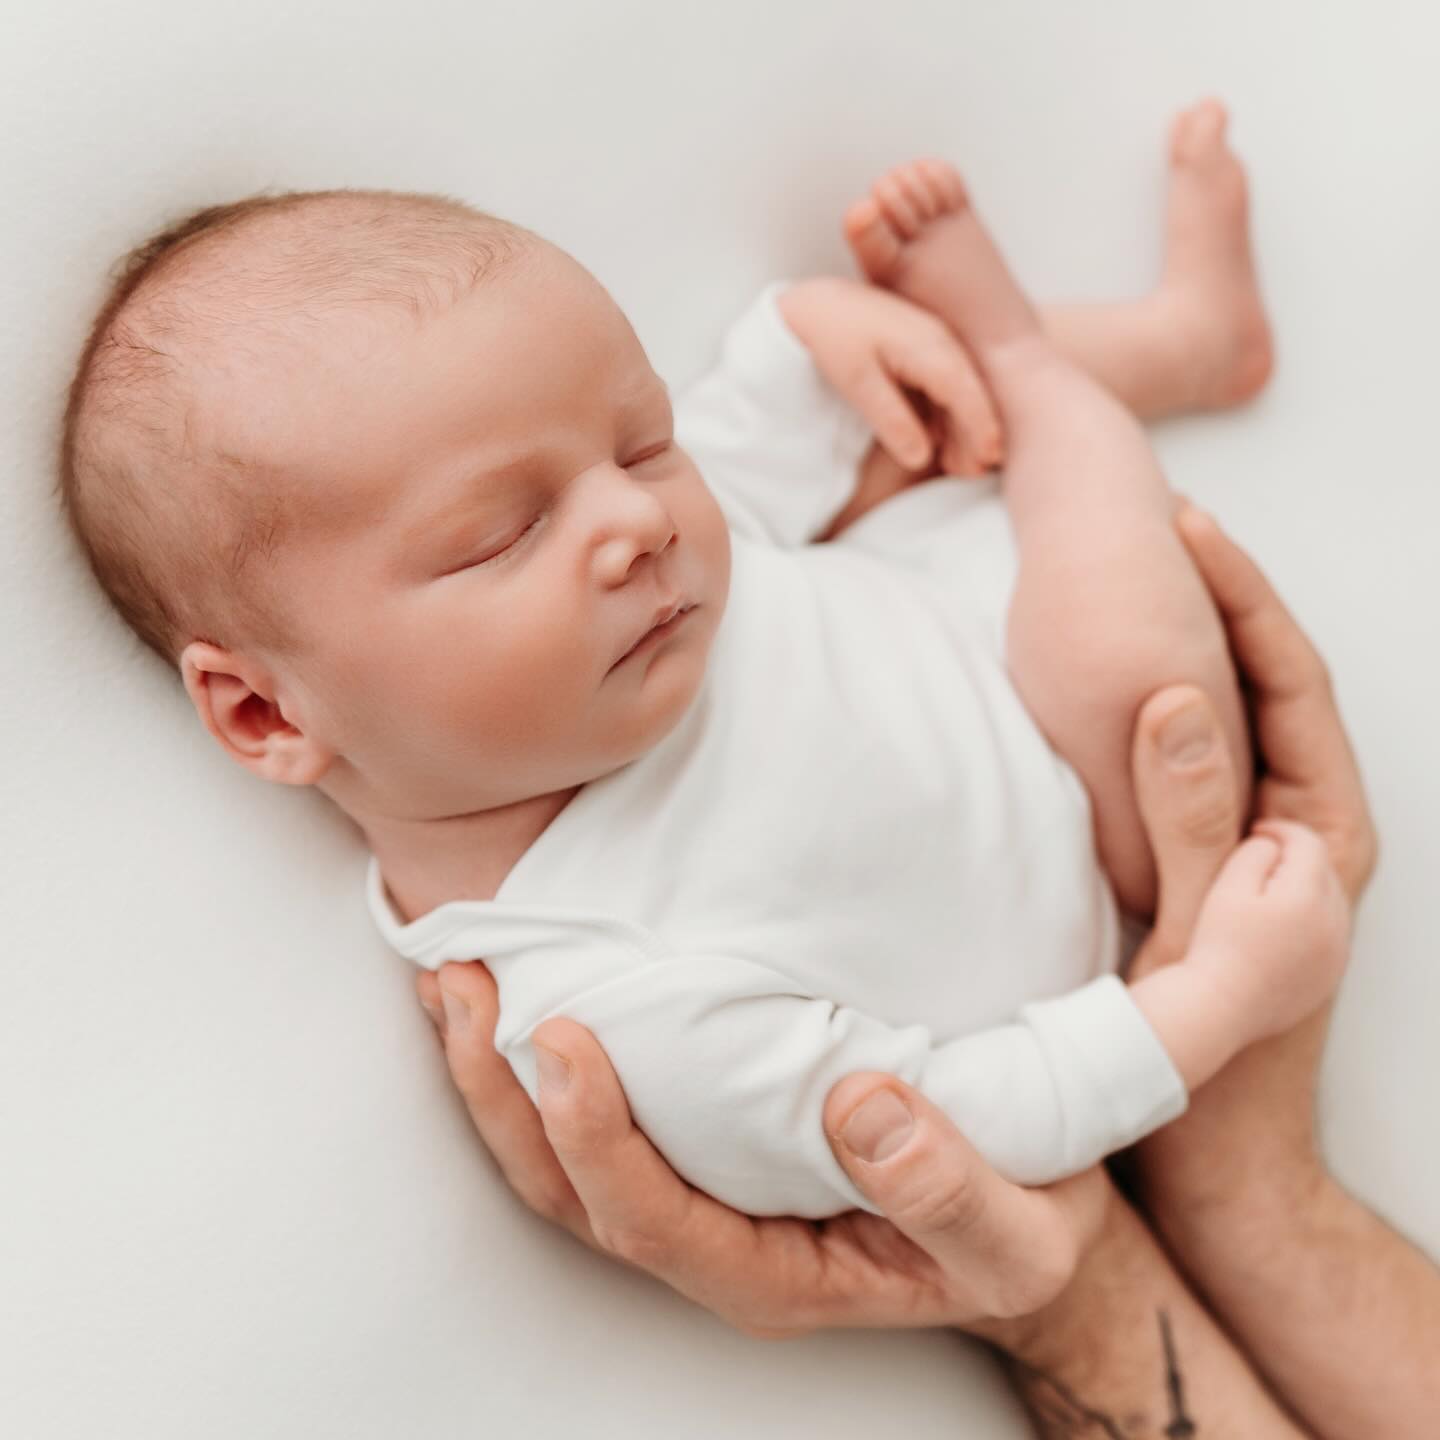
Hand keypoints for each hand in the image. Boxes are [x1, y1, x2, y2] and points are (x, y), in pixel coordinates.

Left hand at [416, 959, 1102, 1338]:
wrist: (1018, 1229)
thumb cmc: (1013, 1233)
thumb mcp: (1018, 1234)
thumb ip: (949, 1189)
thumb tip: (861, 1110)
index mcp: (773, 1276)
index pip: (650, 1222)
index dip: (593, 1139)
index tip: (563, 1042)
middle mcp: (715, 1241)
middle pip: (569, 1191)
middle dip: (503, 1095)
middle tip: (464, 988)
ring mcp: (701, 1195)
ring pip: (561, 1158)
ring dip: (499, 1074)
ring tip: (456, 982)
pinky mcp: (703, 1146)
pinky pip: (601, 1115)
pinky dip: (543, 1059)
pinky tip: (518, 994)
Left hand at [777, 275, 1002, 476]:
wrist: (815, 299)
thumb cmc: (833, 336)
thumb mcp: (857, 382)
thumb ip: (891, 420)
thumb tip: (921, 459)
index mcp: (930, 349)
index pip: (967, 394)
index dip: (981, 427)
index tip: (990, 457)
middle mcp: (940, 342)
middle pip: (971, 393)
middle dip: (977, 433)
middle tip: (972, 473)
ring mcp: (932, 342)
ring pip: (961, 389)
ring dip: (963, 426)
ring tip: (959, 466)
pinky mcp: (920, 347)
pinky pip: (944, 383)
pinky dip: (946, 412)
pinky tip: (937, 440)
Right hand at [1124, 502, 1378, 1212]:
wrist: (1207, 1165)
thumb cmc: (1209, 1065)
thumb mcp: (1199, 934)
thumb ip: (1194, 818)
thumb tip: (1181, 693)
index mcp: (1326, 832)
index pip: (1290, 682)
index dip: (1241, 597)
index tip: (1187, 527)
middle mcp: (1299, 824)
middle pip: (1264, 681)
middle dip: (1217, 595)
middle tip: (1159, 518)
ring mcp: (1252, 840)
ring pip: (1224, 715)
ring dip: (1185, 636)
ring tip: (1134, 564)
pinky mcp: (1205, 856)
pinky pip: (1183, 756)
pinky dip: (1149, 698)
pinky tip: (1103, 666)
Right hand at [1184, 819, 1350, 1043]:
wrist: (1219, 1009)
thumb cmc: (1216, 947)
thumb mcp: (1227, 886)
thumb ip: (1256, 852)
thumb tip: (1274, 844)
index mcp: (1309, 896)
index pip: (1308, 842)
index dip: (1281, 830)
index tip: (1256, 832)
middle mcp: (1334, 924)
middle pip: (1324, 871)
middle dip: (1296, 858)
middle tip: (1259, 858)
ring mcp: (1337, 953)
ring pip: (1331, 902)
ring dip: (1306, 889)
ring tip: (1267, 894)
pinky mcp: (1331, 976)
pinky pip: (1330, 933)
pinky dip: (1311, 921)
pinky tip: (1277, 928)